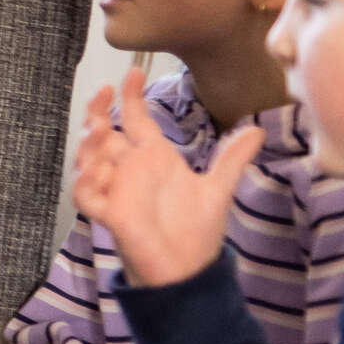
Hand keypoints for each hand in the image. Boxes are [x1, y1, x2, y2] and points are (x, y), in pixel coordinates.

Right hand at [70, 79, 259, 287]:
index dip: (131, 95)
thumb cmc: (196, 231)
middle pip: (102, 133)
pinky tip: (99, 174)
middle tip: (101, 95)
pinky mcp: (108, 214)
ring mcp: (115, 190)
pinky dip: (87, 183)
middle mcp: (130, 170)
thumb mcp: (217, 190)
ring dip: (89, 144)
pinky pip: (86, 194)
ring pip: (88, 158)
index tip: (133, 72)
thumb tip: (258, 129)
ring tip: (100, 134)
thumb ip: (231, 158)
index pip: (135, 119)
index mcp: (153, 159)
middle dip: (96, 113)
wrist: (188, 271)